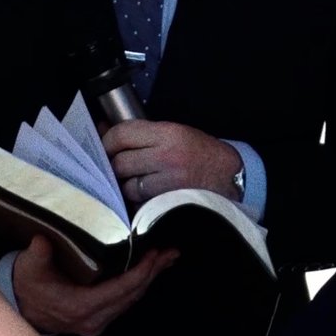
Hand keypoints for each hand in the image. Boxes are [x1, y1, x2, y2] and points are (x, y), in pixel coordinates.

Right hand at [10, 237, 175, 335]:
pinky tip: (148, 273)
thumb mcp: (29, 267)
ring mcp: (97, 323)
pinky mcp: (98, 321)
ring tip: (166, 259)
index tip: (155, 254)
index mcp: (81, 307)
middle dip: (153, 273)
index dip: (141, 272)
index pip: (121, 290)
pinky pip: (124, 303)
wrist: (18, 310)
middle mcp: (94, 320)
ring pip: (131, 301)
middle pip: (132, 295)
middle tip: (171, 252)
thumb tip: (44, 239)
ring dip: (149, 280)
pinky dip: (138, 287)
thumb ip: (38, 254)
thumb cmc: (26, 286)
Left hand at [103, 120, 242, 207]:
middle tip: (120, 169)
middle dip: (116, 167)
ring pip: (127, 187)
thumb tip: (103, 131)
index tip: (105, 147)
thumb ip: (141, 134)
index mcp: (169, 134)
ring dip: (126, 187)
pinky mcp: (169, 204)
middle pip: (120, 163)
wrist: (232, 179)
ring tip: (137, 183)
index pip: (123, 135)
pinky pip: (140, 204)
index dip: (107, 141)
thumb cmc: (202, 154)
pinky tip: (147, 197)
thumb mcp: (176, 133)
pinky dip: (138, 202)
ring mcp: (168, 184)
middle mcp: (167, 158)